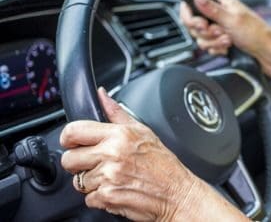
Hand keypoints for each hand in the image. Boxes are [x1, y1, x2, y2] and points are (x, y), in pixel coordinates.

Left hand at [59, 88, 230, 220]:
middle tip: (95, 163)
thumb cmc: (163, 164)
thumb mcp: (143, 131)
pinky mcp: (107, 197)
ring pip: (78, 182)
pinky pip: (88, 199)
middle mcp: (112, 154)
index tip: (73, 143)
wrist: (176, 193)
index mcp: (119, 135)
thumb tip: (102, 95)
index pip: (73, 131)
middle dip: (78, 163)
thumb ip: (117, 113)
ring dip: (91, 182)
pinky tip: (116, 189)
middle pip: (69, 159)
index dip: (68, 138)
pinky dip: (100, 198)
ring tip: (112, 178)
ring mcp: (108, 177)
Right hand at [180, 0, 270, 63]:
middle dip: (205, 32)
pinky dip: (217, 48)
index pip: (194, 0)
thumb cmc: (257, 34)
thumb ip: (211, 9)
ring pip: (201, 36)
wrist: (267, 53)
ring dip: (213, 42)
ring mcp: (219, 26)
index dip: (191, 13)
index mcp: (222, 0)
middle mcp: (219, 12)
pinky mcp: (221, 39)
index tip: (199, 23)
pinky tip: (227, 47)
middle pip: (194, 21)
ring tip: (228, 40)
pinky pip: (208, 45)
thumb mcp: (232, 19)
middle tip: (218, 32)